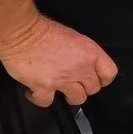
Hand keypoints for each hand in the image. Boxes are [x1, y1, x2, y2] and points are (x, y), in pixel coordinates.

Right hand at [0, 13, 117, 108]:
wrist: (22, 33)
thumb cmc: (46, 30)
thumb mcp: (75, 38)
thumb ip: (84, 54)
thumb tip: (84, 66)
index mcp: (90, 53)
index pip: (110, 73)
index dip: (103, 78)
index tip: (94, 78)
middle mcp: (80, 68)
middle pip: (93, 89)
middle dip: (84, 87)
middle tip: (73, 83)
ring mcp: (63, 80)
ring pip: (78, 99)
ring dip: (68, 96)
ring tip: (59, 89)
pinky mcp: (44, 88)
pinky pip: (47, 103)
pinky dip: (40, 99)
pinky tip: (34, 92)